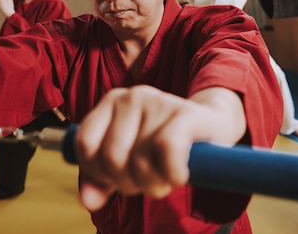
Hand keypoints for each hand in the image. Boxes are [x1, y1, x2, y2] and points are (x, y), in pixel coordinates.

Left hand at [73, 85, 244, 210]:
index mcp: (111, 101)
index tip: (117, 179)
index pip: (85, 143)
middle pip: (112, 157)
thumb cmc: (162, 144)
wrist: (212, 124)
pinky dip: (172, 174)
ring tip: (165, 179)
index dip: (98, 172)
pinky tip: (179, 176)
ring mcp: (158, 101)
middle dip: (129, 183)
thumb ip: (103, 179)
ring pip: (139, 160)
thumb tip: (89, 201)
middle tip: (148, 182)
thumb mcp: (128, 159)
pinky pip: (167, 151)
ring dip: (153, 184)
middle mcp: (131, 96)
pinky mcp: (184, 113)